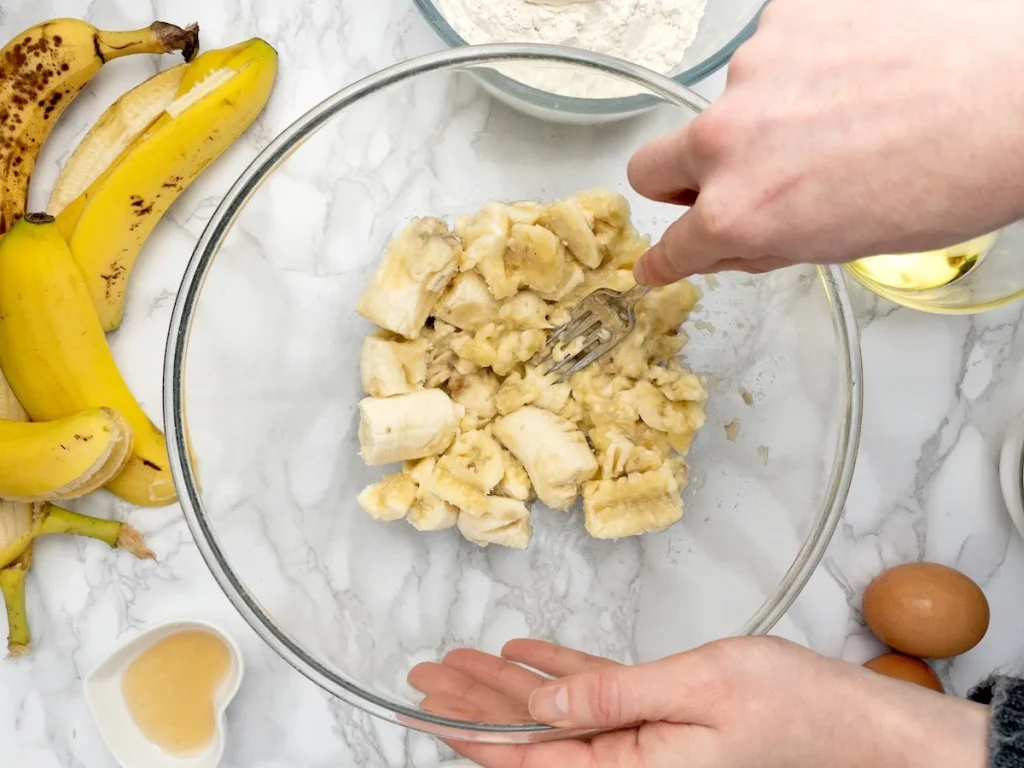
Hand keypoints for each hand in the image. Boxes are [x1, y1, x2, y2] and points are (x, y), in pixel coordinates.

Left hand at [409, 636, 987, 767]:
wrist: (864, 728)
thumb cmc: (796, 711)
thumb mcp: (696, 689)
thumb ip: (609, 699)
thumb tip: (539, 707)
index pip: (528, 757)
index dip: (468, 731)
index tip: (423, 710)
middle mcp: (631, 767)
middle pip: (532, 736)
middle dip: (474, 704)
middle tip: (426, 675)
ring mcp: (647, 744)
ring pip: (559, 713)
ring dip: (508, 686)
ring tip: (460, 662)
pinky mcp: (666, 721)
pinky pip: (598, 698)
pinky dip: (562, 674)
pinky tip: (528, 657)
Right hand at [629, 0, 1023, 285]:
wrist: (1021, 90)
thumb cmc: (956, 175)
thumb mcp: (842, 243)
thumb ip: (765, 241)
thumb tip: (725, 239)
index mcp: (741, 211)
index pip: (672, 246)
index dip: (666, 258)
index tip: (660, 260)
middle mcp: (730, 138)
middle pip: (650, 166)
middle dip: (679, 183)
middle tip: (737, 180)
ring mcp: (754, 68)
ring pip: (729, 103)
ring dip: (765, 114)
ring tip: (844, 115)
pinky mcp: (788, 14)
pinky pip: (775, 49)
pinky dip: (804, 64)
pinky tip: (858, 72)